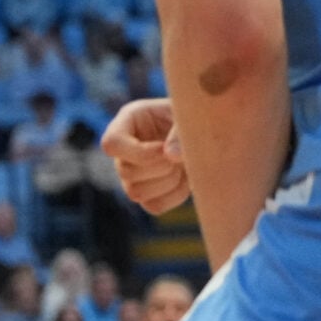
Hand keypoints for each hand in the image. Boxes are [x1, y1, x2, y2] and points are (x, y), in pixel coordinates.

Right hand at [102, 97, 190, 214]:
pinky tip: (186, 179)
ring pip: (136, 193)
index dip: (137, 153)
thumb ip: (180, 132)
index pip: (111, 144)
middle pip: (126, 172)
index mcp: (130, 120)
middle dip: (160, 167)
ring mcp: (132, 174)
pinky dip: (176, 196)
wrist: (208, 128)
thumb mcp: (191, 115)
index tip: (163, 149)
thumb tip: (171, 156)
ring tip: (183, 166)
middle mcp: (125, 150)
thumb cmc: (198, 114)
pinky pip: (154, 205)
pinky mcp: (147, 192)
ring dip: (168, 181)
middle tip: (181, 155)